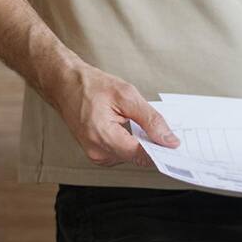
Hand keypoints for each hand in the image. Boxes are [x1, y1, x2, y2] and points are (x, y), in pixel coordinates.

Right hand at [46, 62, 178, 166]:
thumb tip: (169, 140)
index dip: (162, 151)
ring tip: (141, 122)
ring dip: (142, 143)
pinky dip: (132, 142)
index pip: (141, 155)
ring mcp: (96, 155)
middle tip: (165, 129)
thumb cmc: (91, 86)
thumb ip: (151, 120)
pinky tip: (131, 128)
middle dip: (153, 145)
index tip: (177, 146)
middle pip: (138, 157)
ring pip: (132, 156)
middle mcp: (98, 152)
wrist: (64, 84)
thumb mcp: (127, 96)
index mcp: (103, 137)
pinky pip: (122, 153)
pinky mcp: (97, 153)